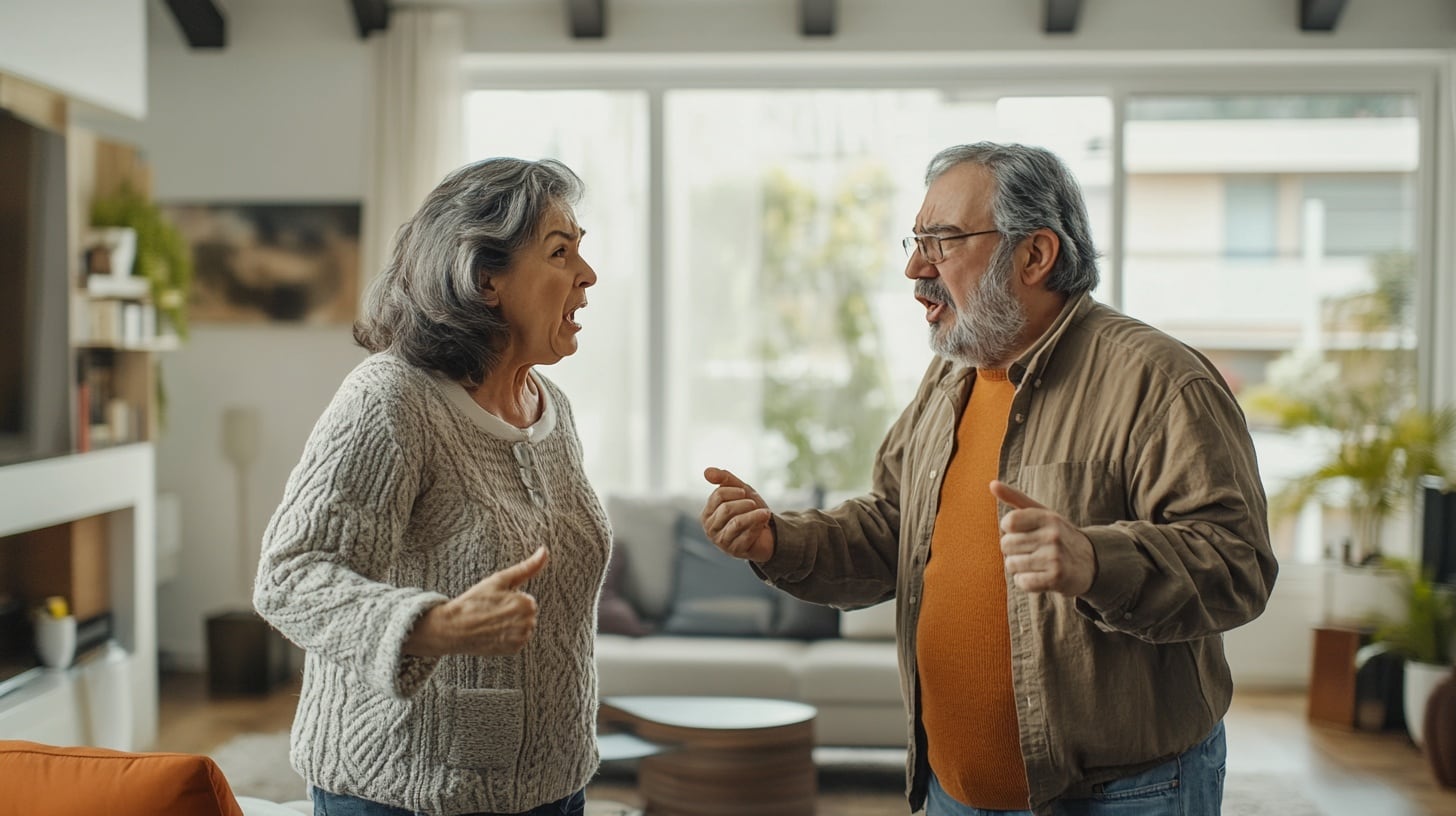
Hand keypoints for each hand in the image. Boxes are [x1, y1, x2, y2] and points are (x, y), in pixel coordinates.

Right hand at [406, 546, 548, 656]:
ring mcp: (520, 638)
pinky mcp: (513, 650)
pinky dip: (507, 637)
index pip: (527, 600)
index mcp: (526, 604)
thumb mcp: (500, 580)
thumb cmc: (475, 601)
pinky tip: (493, 633)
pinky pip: (517, 640)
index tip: (495, 601)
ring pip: (523, 627)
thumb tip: (544, 551)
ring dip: (512, 625)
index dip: (511, 599)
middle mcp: (527, 623)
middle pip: (527, 614)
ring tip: (491, 622)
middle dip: (513, 612)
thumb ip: (527, 567)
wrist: (453, 628)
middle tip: (492, 611)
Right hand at [701, 467, 775, 562]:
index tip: (744, 492)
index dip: (734, 491)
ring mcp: (722, 542)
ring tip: (765, 513)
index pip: (718, 495)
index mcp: (707, 513)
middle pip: (727, 509)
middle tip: (755, 504)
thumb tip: (706, 471)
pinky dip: (758, 525)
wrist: (767, 532)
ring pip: (737, 522)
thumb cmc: (750, 510)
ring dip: (754, 515)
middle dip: (745, 504)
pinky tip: (764, 523)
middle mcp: (710, 529)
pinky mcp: (735, 551)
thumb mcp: (740, 490)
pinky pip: (747, 535)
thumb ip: (724, 479)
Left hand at [990, 481, 1095, 595]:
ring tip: (1036, 564)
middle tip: (1032, 551)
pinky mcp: (1056, 579)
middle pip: (1006, 545)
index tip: (1022, 532)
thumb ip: (1016, 498)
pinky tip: (1038, 576)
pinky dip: (1025, 582)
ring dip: (1019, 567)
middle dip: (1013, 550)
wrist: (1091, 562)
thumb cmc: (1058, 535)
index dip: (1009, 530)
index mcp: (1047, 517)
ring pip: (1011, 564)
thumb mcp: (1042, 513)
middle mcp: (1052, 535)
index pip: (1008, 522)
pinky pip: (1022, 582)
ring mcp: (1055, 557)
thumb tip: (992, 484)